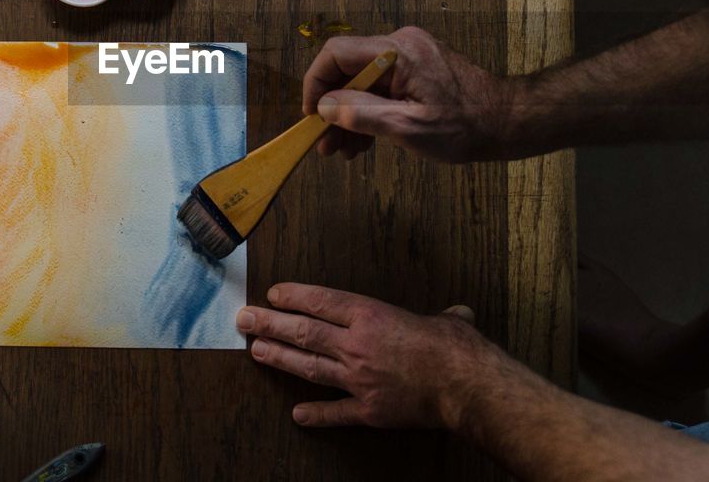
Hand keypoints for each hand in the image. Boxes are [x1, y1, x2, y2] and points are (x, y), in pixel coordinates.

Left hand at [237, 282, 499, 429]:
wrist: (464, 386)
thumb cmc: (457, 348)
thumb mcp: (448, 320)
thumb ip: (444, 316)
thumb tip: (456, 315)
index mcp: (372, 315)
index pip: (322, 301)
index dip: (294, 296)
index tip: (272, 293)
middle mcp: (356, 345)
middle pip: (303, 332)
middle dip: (269, 324)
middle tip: (244, 320)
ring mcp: (358, 379)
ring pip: (309, 367)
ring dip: (279, 358)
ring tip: (255, 351)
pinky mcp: (367, 411)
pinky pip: (335, 413)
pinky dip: (316, 414)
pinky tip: (297, 415)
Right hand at [302, 27, 521, 161]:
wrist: (506, 123)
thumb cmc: (464, 127)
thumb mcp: (408, 127)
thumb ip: (362, 114)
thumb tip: (323, 107)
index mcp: (397, 51)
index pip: (336, 54)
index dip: (315, 84)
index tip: (311, 117)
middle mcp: (399, 45)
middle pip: (347, 70)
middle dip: (332, 107)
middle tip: (324, 144)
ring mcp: (408, 57)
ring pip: (362, 83)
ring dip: (348, 115)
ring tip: (341, 151)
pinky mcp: (415, 72)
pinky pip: (380, 88)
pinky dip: (368, 113)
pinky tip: (361, 143)